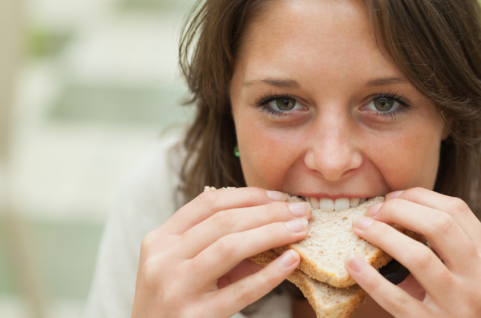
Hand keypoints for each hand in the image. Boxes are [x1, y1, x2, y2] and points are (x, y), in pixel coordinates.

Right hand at [131, 187, 309, 317]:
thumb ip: (220, 245)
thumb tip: (274, 225)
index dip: (249, 195)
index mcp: (160, 240)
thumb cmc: (174, 304)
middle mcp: (163, 259)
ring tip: (300, 230)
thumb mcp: (185, 268)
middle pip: (224, 221)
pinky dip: (270, 274)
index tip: (280, 197)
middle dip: (269, 212)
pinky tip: (291, 261)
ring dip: (272, 233)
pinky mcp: (195, 316)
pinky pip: (241, 291)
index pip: (208, 202)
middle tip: (300, 210)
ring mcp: (177, 288)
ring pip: (231, 247)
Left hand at [344, 188, 480, 317]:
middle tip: (374, 211)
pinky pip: (397, 300)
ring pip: (419, 258)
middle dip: (400, 210)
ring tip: (361, 228)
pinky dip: (371, 279)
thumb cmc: (475, 315)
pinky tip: (352, 264)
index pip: (457, 211)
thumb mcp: (479, 280)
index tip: (393, 197)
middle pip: (439, 225)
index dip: (420, 197)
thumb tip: (400, 219)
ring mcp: (460, 306)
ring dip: (383, 236)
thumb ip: (453, 252)